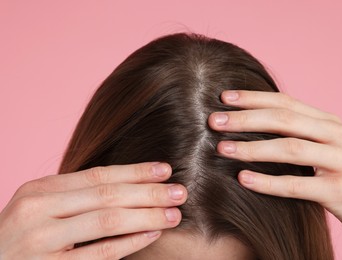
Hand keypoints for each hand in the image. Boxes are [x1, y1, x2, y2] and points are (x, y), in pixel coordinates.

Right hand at [0, 162, 186, 258]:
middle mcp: (38, 211)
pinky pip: (100, 253)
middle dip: (148, 192)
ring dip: (146, 215)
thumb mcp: (41, 206)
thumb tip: (129, 186)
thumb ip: (76, 195)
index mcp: (39, 190)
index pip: (97, 175)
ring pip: (107, 221)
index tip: (165, 169)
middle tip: (180, 191)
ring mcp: (41, 241)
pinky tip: (151, 233)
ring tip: (173, 213)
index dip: (135, 171)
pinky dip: (130, 243)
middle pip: (106, 195)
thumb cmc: (21, 235)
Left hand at [208, 90, 341, 249]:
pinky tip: (243, 179)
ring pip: (290, 148)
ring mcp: (341, 161)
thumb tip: (252, 126)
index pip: (286, 102)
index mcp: (328, 122)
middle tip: (213, 121)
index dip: (253, 98)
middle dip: (246, 119)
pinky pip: (297, 185)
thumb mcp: (326, 147)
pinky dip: (268, 182)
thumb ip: (298, 135)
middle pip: (284, 119)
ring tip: (222, 149)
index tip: (224, 97)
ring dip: (252, 148)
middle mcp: (336, 135)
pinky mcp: (340, 191)